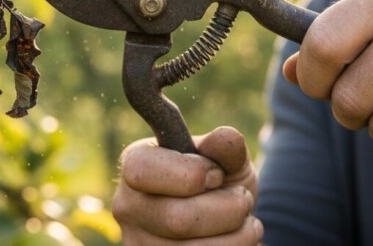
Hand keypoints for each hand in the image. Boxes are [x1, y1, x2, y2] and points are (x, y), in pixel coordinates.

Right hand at [112, 126, 261, 244]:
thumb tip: (225, 138)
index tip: (217, 174)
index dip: (191, 173)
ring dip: (238, 236)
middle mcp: (127, 206)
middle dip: (228, 209)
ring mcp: (137, 242)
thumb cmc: (218, 181)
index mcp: (135, 164)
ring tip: (245, 223)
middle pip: (177, 219)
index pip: (143, 171)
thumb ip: (225, 147)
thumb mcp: (225, 159)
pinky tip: (236, 240)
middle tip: (243, 200)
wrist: (223, 218)